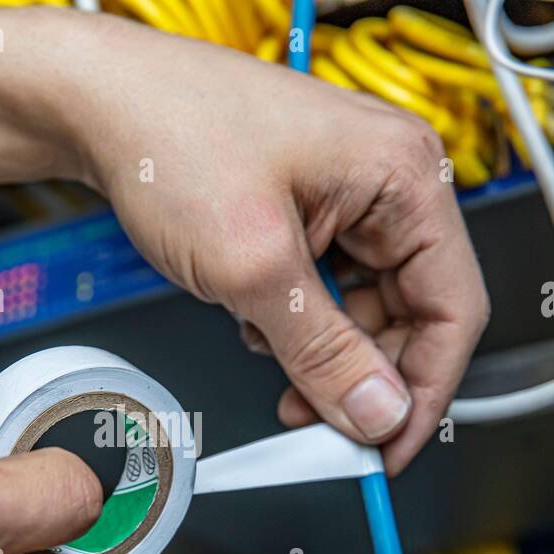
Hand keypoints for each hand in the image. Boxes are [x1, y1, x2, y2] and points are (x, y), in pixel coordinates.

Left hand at [67, 16, 489, 472]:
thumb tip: (377, 412)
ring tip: (274, 362)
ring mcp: (347, 196)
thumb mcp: (253, 268)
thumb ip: (323, 352)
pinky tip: (256, 324)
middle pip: (410, 313)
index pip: (454, 308)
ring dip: (322, 352)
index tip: (388, 450)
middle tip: (323, 426)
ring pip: (363, 308)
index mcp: (404, 177)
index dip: (425, 391)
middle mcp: (387, 183)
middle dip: (364, 376)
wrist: (100, 103)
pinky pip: (325, 289)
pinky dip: (295, 323)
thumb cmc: (171, 137)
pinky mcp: (308, 210)